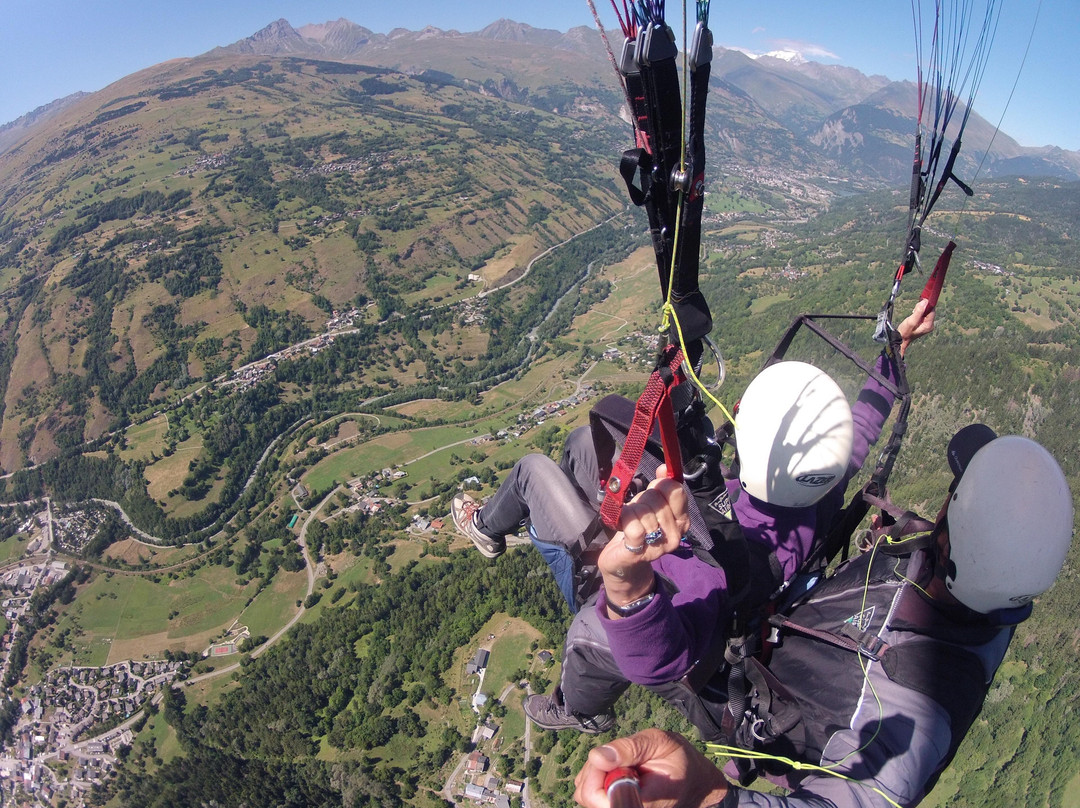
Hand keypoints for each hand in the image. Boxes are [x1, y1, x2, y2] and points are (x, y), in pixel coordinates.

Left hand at [574, 729, 728, 807]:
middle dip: (594, 770)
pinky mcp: (616, 805)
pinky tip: (618, 769)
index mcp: (643, 802)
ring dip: (596, 772)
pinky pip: (592, 793)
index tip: (608, 757)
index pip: (601, 799)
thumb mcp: (660, 742)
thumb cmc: (680, 760)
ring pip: (586, 793)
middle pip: (586, 796)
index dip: (595, 775)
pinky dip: (598, 776)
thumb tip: (597, 756)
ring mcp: (621, 807)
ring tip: (622, 762)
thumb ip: (629, 748)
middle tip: (617, 756)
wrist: (695, 780)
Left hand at [598, 467, 688, 603]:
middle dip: (642, 500)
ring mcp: (658, 547)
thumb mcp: (650, 505)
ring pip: (644, 513)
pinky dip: (625, 520)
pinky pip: (634, 527)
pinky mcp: (639, 553)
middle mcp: (675, 535)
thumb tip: (665, 468)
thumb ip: (660, 487)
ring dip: (631, 511)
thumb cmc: (638, 528)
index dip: (660, 485)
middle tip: (637, 512)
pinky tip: (622, 525)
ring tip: (630, 521)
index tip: (651, 490)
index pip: (676, 491)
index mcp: (682, 521)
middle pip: (656, 499)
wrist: (623, 560)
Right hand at [896, 298, 935, 357]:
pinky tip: (913, 315)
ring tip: (913, 313)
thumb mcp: (911, 321)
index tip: (921, 302)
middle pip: (929, 311)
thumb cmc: (905, 332)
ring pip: (926, 312)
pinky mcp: (923, 323)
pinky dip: (918, 312)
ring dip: (919, 310)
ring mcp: (927, 324)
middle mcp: (930, 325)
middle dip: (922, 308)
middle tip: (914, 311)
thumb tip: (925, 302)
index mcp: (929, 325)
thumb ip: (919, 311)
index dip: (926, 305)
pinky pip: (923, 314)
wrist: (900, 339)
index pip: (931, 311)